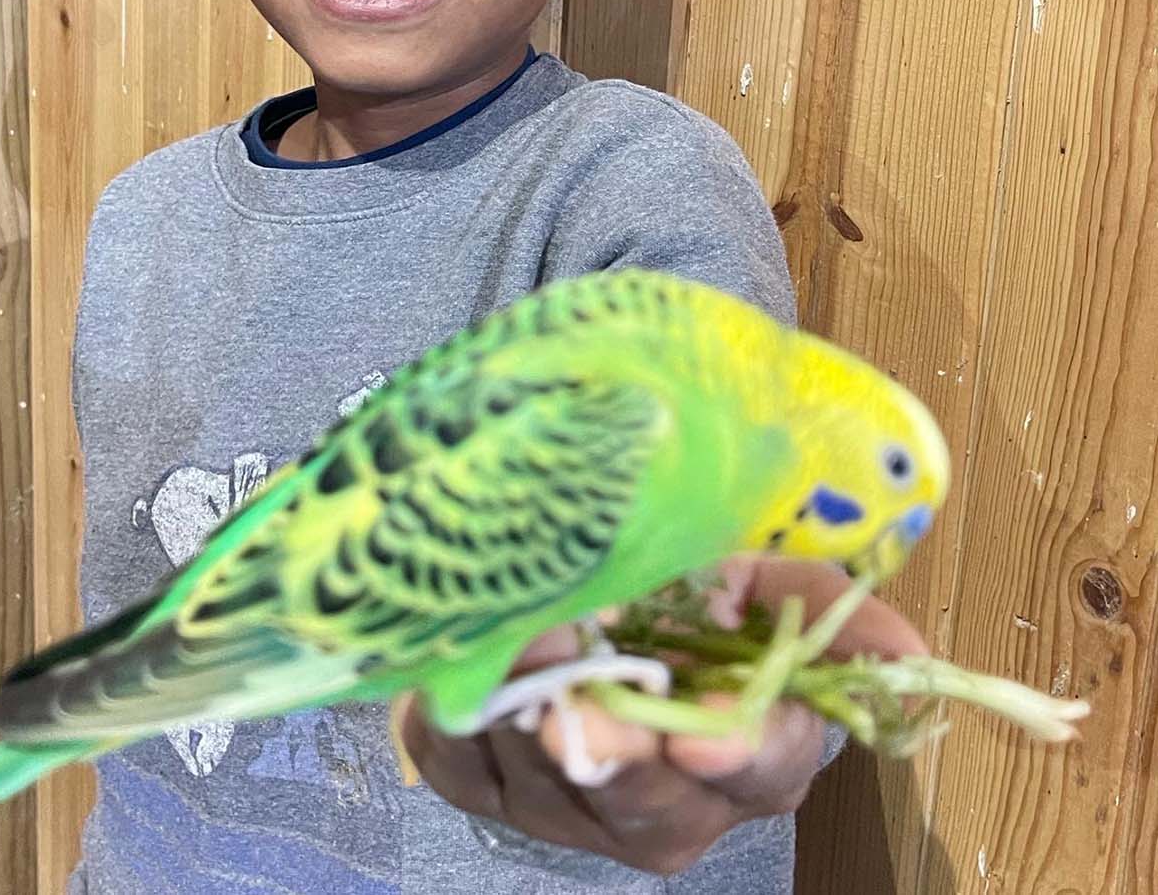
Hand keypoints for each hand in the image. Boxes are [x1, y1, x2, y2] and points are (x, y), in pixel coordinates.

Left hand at [399, 556, 926, 875]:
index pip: (769, 765)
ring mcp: (575, 805)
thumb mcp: (748, 565)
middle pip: (659, 809)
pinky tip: (472, 677)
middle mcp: (669, 794)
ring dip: (532, 724)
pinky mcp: (490, 785)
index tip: (701, 730)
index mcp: (749, 742)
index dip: (742, 751)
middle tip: (580, 710)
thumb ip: (817, 598)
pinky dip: (469, 725)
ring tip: (520, 651)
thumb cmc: (671, 570)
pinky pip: (476, 774)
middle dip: (619, 758)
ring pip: (557, 794)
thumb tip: (907, 652)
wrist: (563, 575)